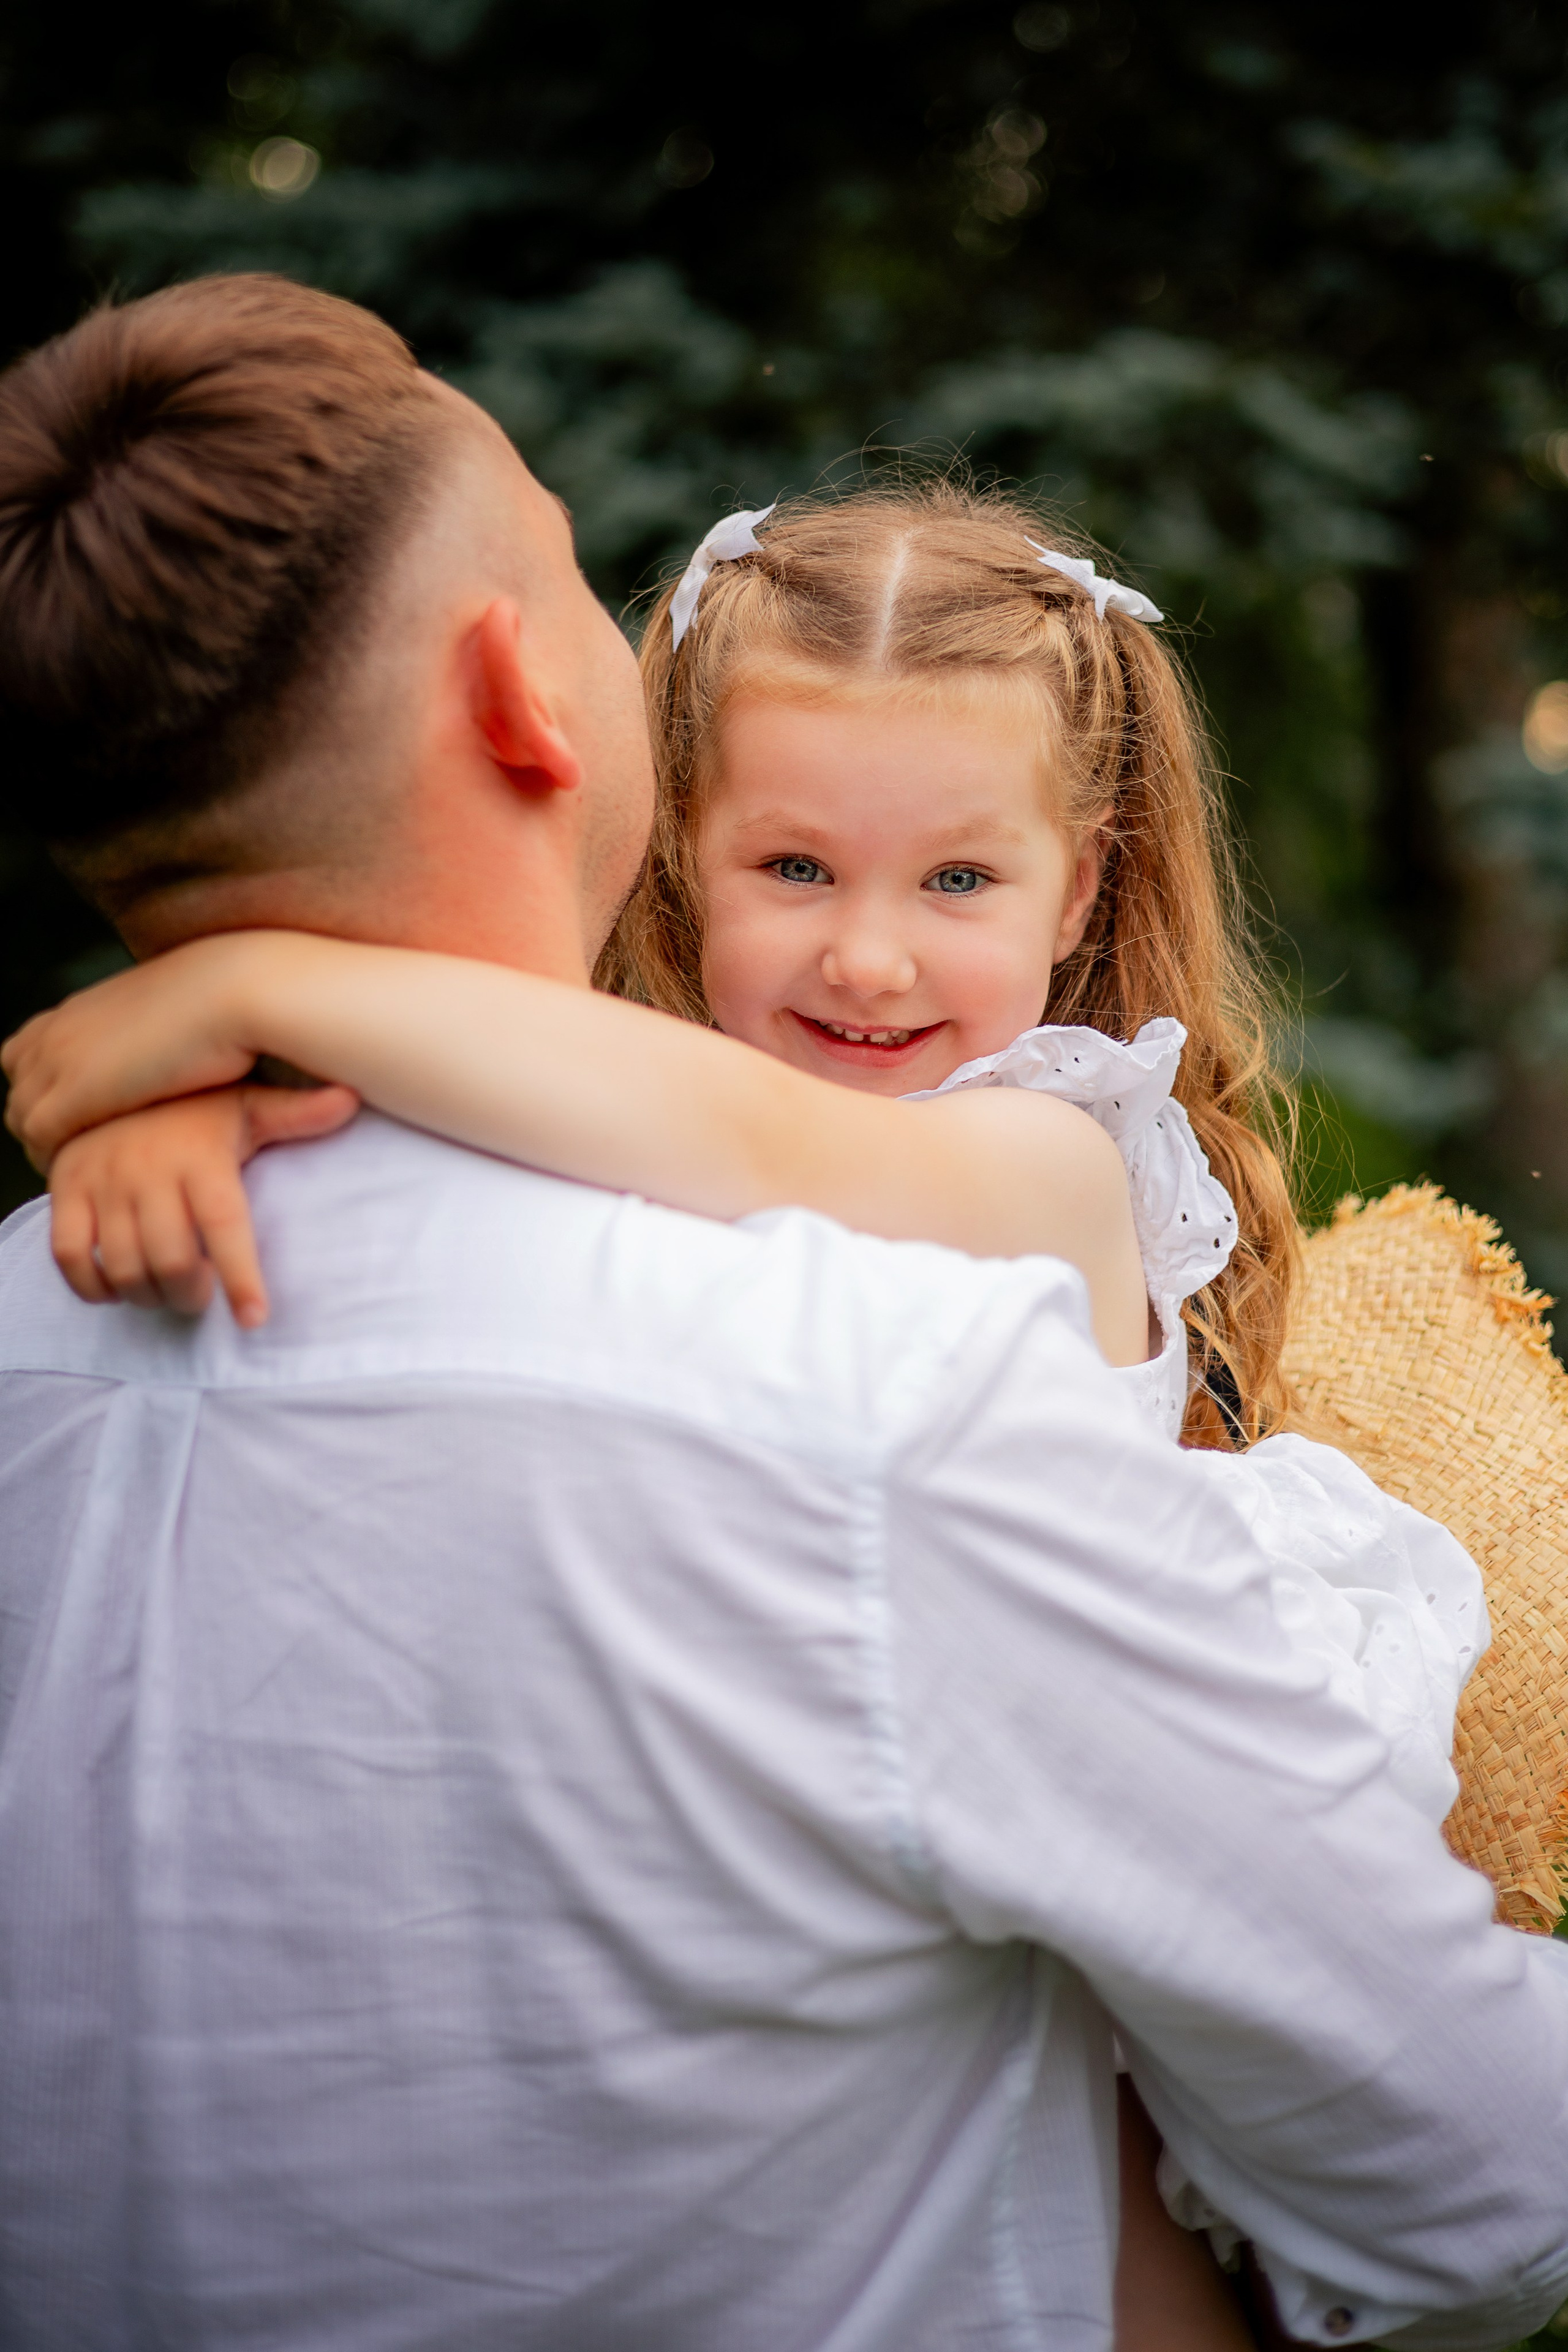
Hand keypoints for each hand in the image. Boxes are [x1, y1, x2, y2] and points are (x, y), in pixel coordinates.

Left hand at [2, 932, 280, 1170]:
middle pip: (20, 1086)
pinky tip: (89, 1172)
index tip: (73, 1108)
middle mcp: (58, 1032)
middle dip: (40, 1117)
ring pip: (22, 1115)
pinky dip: (54, 1158)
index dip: (43, 1083)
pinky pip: (40, 1139)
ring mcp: (59, 1062)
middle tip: (74, 1148)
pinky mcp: (73, 1096)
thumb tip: (171, 1047)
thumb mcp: (172, 1011)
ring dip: (45, 1144)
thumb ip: (149, 1031)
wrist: (236, 992)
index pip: (24, 1051)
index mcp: (79, 1009)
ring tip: (82, 1168)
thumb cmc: (226, 1000)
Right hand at [49, 1082, 357, 1324]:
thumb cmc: (191, 1106)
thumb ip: (295, 1113)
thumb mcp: (245, 1104)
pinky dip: (94, 1285)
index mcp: (200, 1157)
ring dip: (151, 1295)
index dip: (240, 1277)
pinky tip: (118, 1285)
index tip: (255, 1318)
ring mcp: (101, 1182)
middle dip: (193, 1294)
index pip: (224, 1225)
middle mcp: (148, 1171)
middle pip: (173, 1260)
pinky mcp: (65, 1190)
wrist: (112, 1077)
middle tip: (203, 1292)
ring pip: (124, 1267)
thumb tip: (352, 1099)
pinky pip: (70, 1255)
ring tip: (170, 1287)